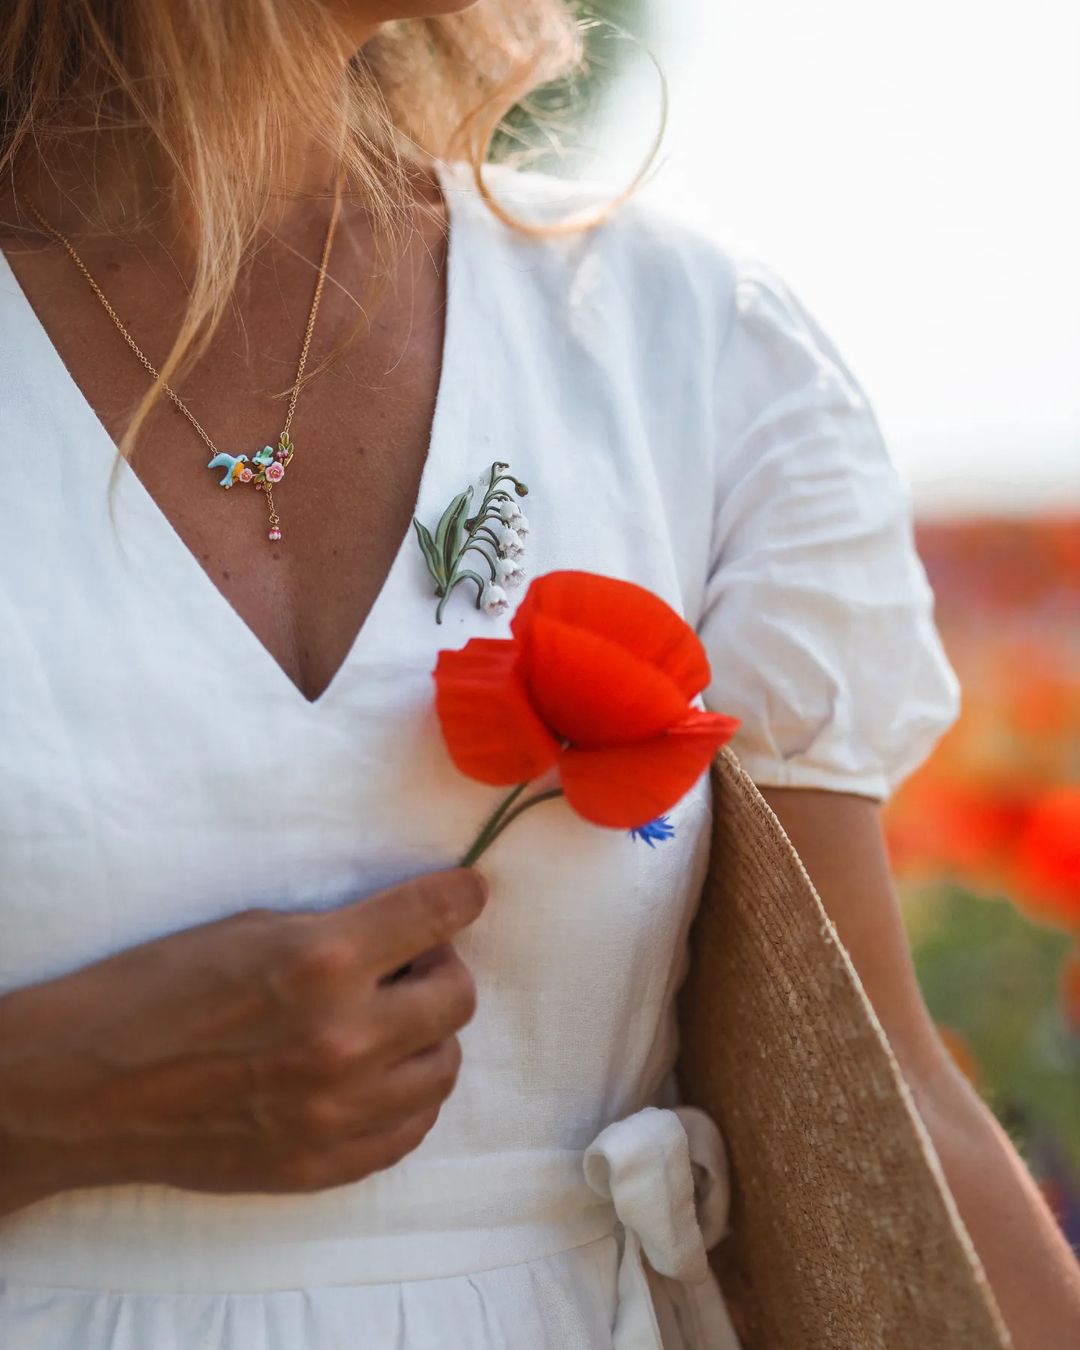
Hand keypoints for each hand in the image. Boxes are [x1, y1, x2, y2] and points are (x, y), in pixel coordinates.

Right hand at [0, 868, 486, 1213]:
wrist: (88, 1086)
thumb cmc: (160, 988)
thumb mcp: (254, 928)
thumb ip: (343, 932)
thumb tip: (411, 934)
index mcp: (323, 960)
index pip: (436, 915)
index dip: (461, 896)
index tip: (468, 892)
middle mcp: (344, 1036)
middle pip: (457, 997)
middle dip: (442, 968)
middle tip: (409, 964)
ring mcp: (337, 1110)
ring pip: (444, 1068)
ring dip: (428, 1036)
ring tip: (390, 1024)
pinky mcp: (322, 1164)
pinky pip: (410, 1131)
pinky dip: (405, 1098)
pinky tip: (375, 1078)